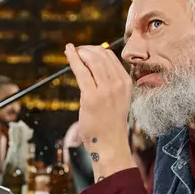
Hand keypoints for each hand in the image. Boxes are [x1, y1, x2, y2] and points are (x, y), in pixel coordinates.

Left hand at [65, 44, 135, 180]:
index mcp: (126, 82)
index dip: (96, 49)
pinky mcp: (91, 97)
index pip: (111, 57)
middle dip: (86, 49)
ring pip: (92, 60)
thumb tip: (94, 66)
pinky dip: (73, 59)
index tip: (85, 50)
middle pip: (101, 55)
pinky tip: (68, 52)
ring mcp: (106, 90)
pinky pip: (81, 71)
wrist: (110, 143)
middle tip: (76, 50)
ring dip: (79, 52)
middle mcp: (118, 84)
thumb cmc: (110, 123)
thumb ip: (110, 83)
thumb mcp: (118, 99)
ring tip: (71, 51)